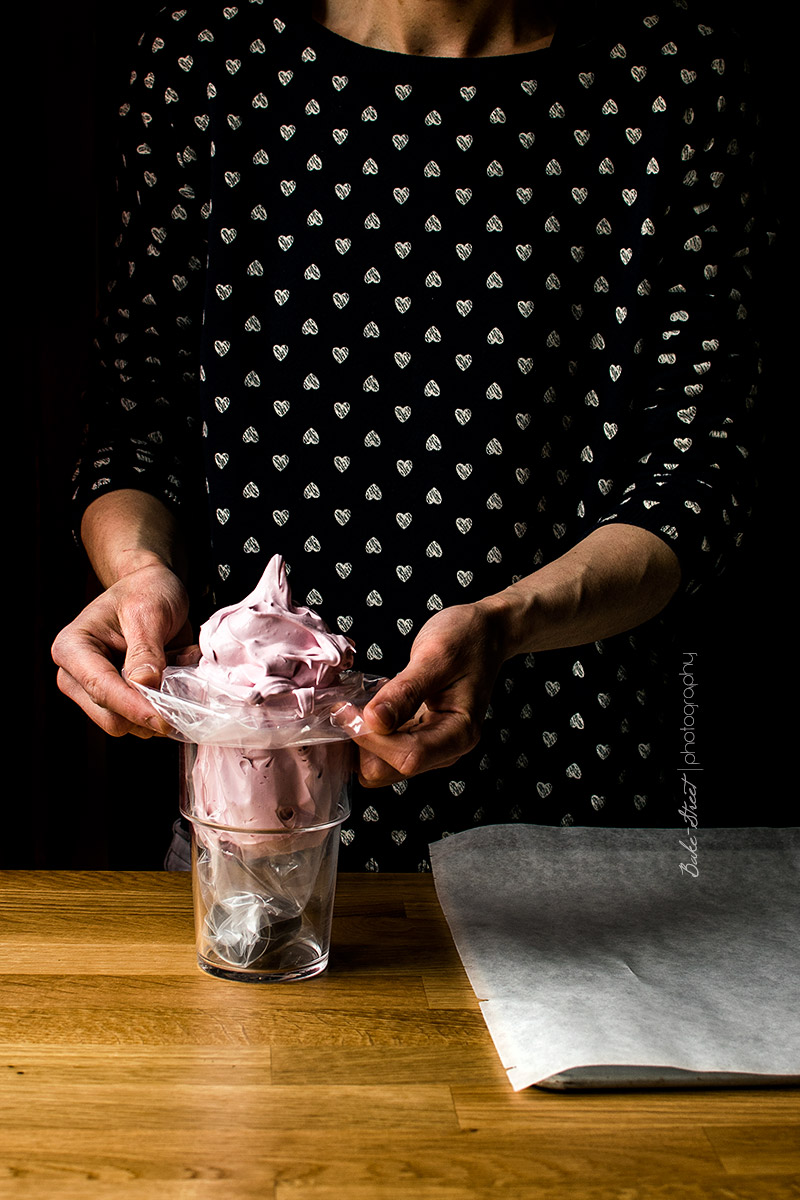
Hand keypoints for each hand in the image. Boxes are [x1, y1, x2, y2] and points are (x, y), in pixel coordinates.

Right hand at [52, 563, 191, 737]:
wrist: (152, 588)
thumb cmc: (145, 591)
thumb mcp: (149, 611)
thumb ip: (146, 649)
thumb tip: (144, 684)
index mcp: (73, 648)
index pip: (101, 689)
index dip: (134, 708)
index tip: (164, 719)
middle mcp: (76, 675)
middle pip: (111, 718)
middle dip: (147, 713)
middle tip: (182, 692)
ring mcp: (95, 690)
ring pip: (128, 725)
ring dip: (159, 708)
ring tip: (175, 673)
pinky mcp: (117, 699)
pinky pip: (142, 720)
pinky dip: (163, 706)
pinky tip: (173, 680)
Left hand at [355, 601, 506, 786]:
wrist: (484, 633)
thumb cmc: (467, 639)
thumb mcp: (435, 656)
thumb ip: (405, 691)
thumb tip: (374, 721)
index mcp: (460, 734)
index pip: (408, 757)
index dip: (371, 739)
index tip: (345, 709)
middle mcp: (446, 749)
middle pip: (389, 770)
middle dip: (361, 743)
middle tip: (343, 706)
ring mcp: (431, 746)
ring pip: (379, 765)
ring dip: (360, 740)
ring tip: (352, 705)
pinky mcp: (417, 737)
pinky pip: (382, 750)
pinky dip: (366, 733)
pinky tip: (363, 707)